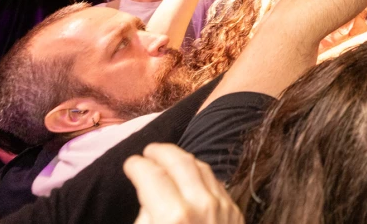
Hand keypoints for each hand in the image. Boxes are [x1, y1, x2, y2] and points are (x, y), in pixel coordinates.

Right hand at [123, 143, 243, 223]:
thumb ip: (147, 215)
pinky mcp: (236, 213)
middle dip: (161, 151)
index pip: (152, 175)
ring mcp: (223, 208)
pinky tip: (191, 175)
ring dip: (182, 159)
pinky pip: (216, 183)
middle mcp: (201, 205)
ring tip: (168, 157)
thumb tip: (150, 195)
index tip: (131, 164)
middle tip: (148, 150)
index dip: (137, 165)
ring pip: (202, 168)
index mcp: (173, 216)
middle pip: (181, 162)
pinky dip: (200, 174)